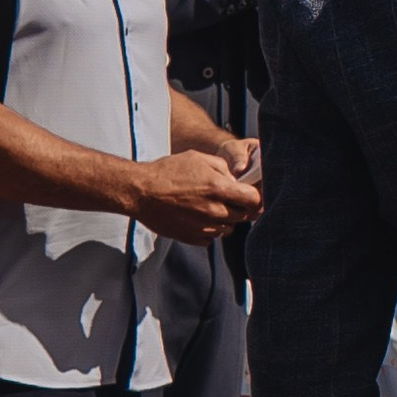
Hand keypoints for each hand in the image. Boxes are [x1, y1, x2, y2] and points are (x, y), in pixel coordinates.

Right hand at [131, 146, 263, 244]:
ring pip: (228, 228)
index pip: (254, 200)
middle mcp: (215, 211)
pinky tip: (196, 217)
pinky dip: (209, 230)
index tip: (249, 195)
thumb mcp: (198, 158)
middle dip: (238, 207)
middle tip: (224, 198)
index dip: (255, 197)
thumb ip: (223, 169)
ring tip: (207, 207)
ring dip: (224, 220)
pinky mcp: (193, 238)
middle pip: (243, 216)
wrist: (141, 192)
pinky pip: (211, 238)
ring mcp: (204, 227)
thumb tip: (237, 180)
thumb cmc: (168, 172)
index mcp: (219, 188)